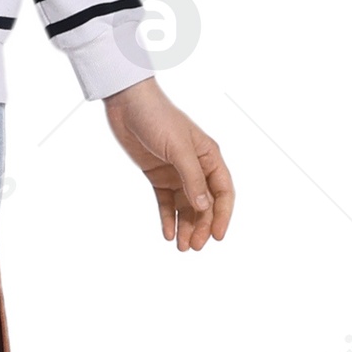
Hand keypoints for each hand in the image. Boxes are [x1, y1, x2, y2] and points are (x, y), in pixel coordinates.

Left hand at [103, 78, 234, 250]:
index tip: (216, 236)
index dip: (222, 215)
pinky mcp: (157, 175)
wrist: (128, 104)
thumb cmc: (158, 118)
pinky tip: (167, 234)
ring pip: (185, 206)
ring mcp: (176, 172)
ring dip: (185, 226)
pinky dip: (167, 218)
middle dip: (201, 226)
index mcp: (209, 157)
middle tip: (194, 247)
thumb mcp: (178, 149)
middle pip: (204, 204)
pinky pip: (165, 201)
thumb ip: (192, 178)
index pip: (223, 192)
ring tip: (181, 247)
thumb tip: (204, 207)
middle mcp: (196, 166)